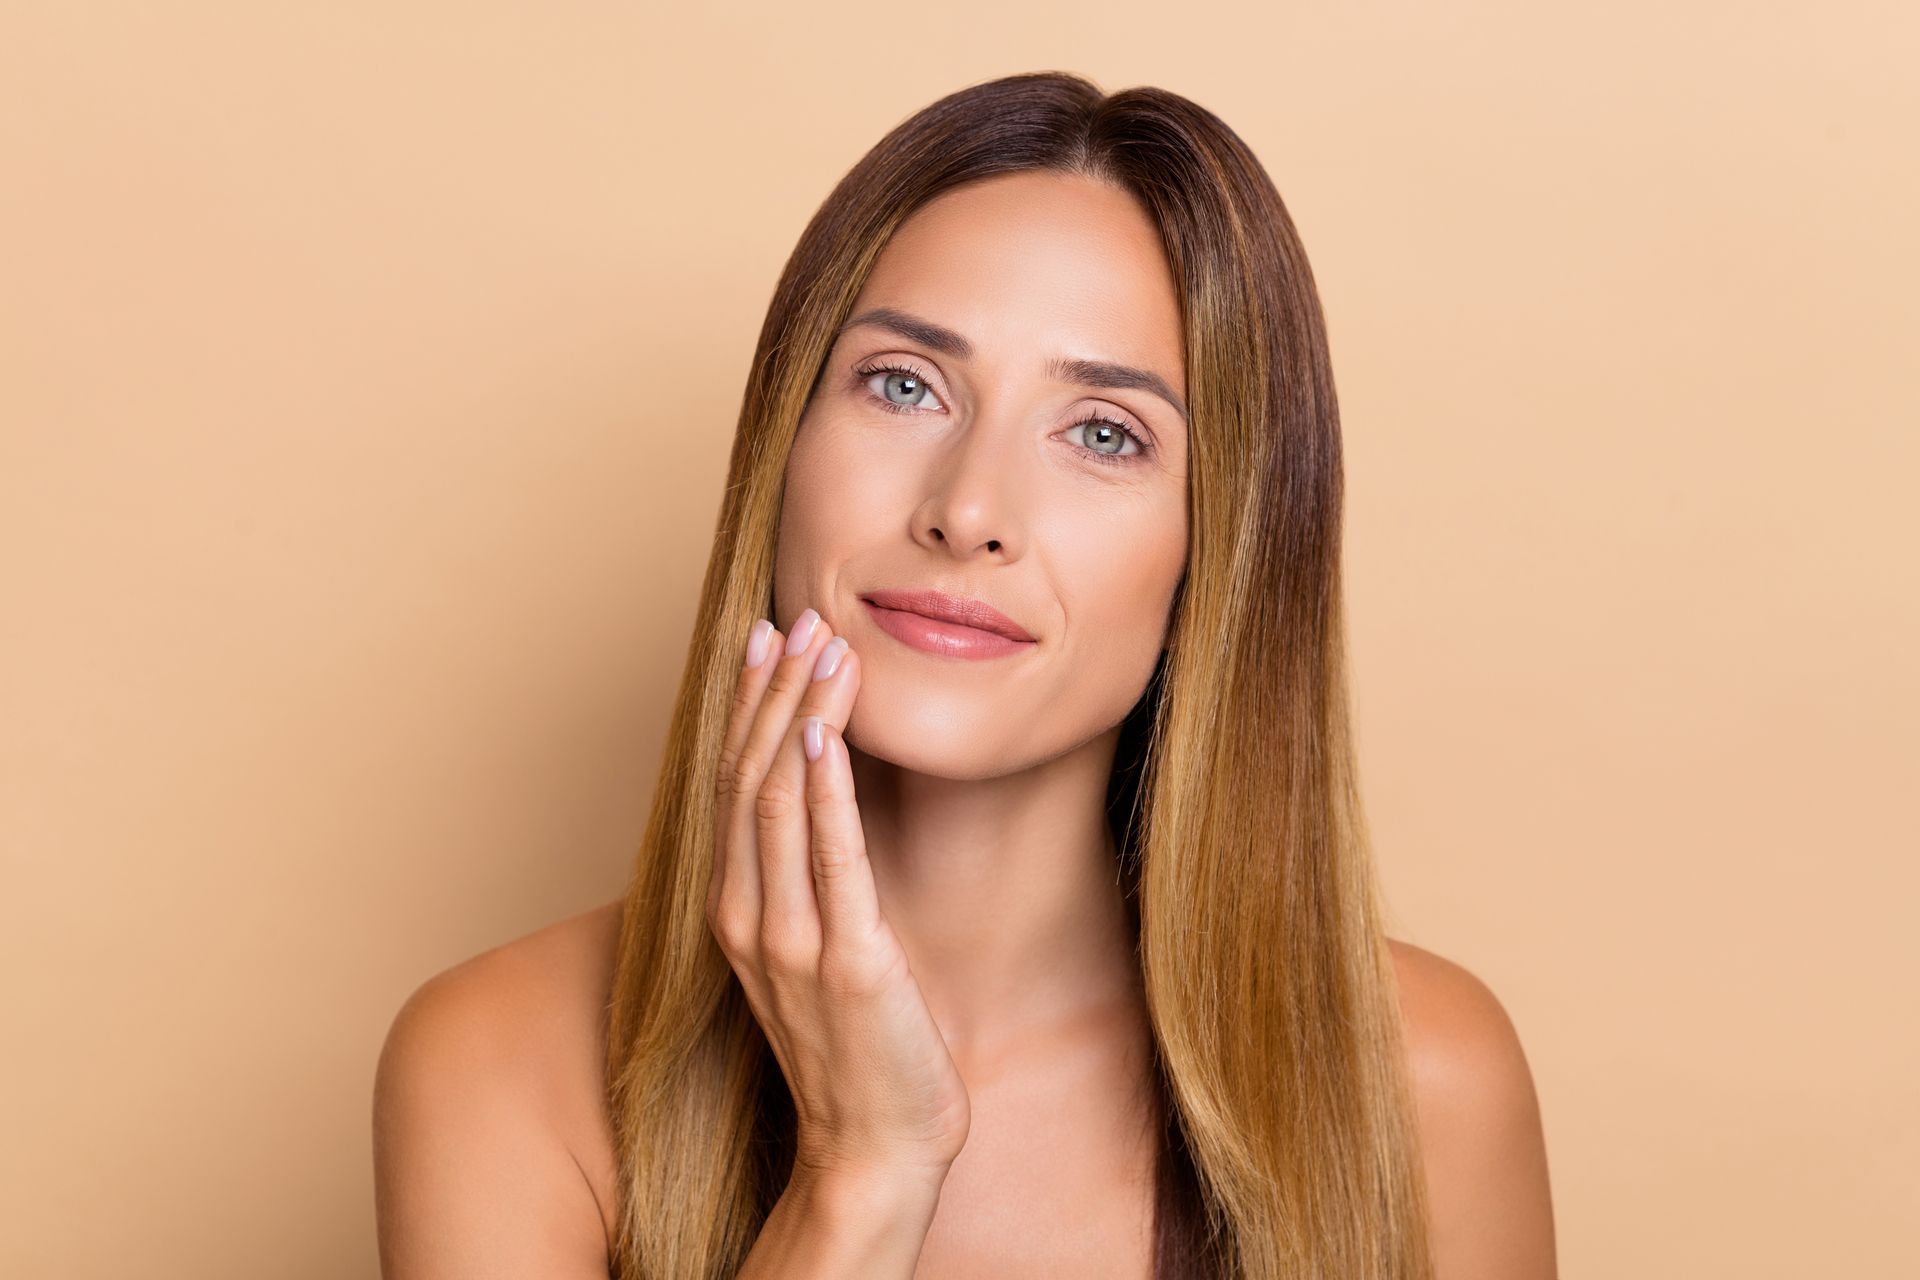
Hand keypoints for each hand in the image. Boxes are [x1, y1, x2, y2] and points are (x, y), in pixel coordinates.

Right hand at [707, 606, 971, 1187]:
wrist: (872, 1147)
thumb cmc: (857, 1049)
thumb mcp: (819, 950)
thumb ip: (811, 883)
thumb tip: (830, 803)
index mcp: (737, 911)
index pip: (734, 785)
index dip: (748, 707)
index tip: (766, 640)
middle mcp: (748, 918)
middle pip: (747, 778)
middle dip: (773, 691)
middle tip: (799, 617)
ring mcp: (791, 941)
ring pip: (779, 801)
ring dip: (802, 715)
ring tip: (825, 647)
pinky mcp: (848, 962)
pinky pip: (829, 859)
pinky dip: (825, 790)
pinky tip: (828, 734)